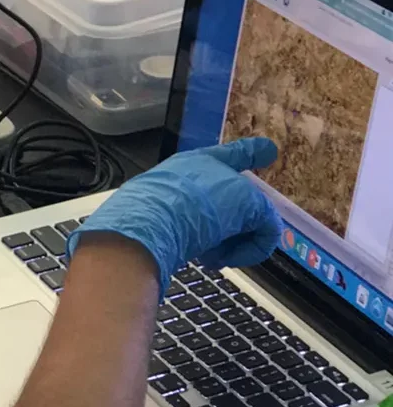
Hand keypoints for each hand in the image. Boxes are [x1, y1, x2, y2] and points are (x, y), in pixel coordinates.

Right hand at [67, 138, 284, 295]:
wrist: (147, 220)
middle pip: (241, 195)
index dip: (244, 153)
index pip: (221, 157)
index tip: (268, 148)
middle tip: (214, 251)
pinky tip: (219, 258)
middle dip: (234, 228)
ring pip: (251, 219)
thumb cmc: (137, 217)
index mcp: (186, 165)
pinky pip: (264, 233)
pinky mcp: (250, 201)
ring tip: (209, 255)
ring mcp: (232, 182)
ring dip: (233, 243)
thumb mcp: (149, 213)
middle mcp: (212, 168)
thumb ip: (167, 217)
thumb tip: (165, 241)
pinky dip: (246, 251)